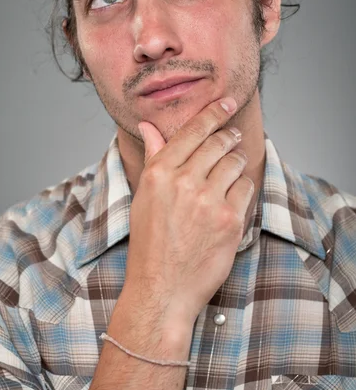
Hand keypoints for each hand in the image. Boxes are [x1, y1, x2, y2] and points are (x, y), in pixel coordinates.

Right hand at [123, 97, 254, 327]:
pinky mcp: (230, 220)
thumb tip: (148, 126)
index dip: (213, 112)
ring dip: (236, 161)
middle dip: (228, 135)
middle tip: (232, 135)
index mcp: (160, 172)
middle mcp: (184, 182)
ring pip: (234, 162)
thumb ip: (153, 156)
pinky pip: (246, 188)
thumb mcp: (144, 196)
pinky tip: (232, 196)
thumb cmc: (150, 243)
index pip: (193, 130)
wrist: (163, 288)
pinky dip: (242, 187)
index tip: (227, 101)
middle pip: (218, 142)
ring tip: (231, 168)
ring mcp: (209, 201)